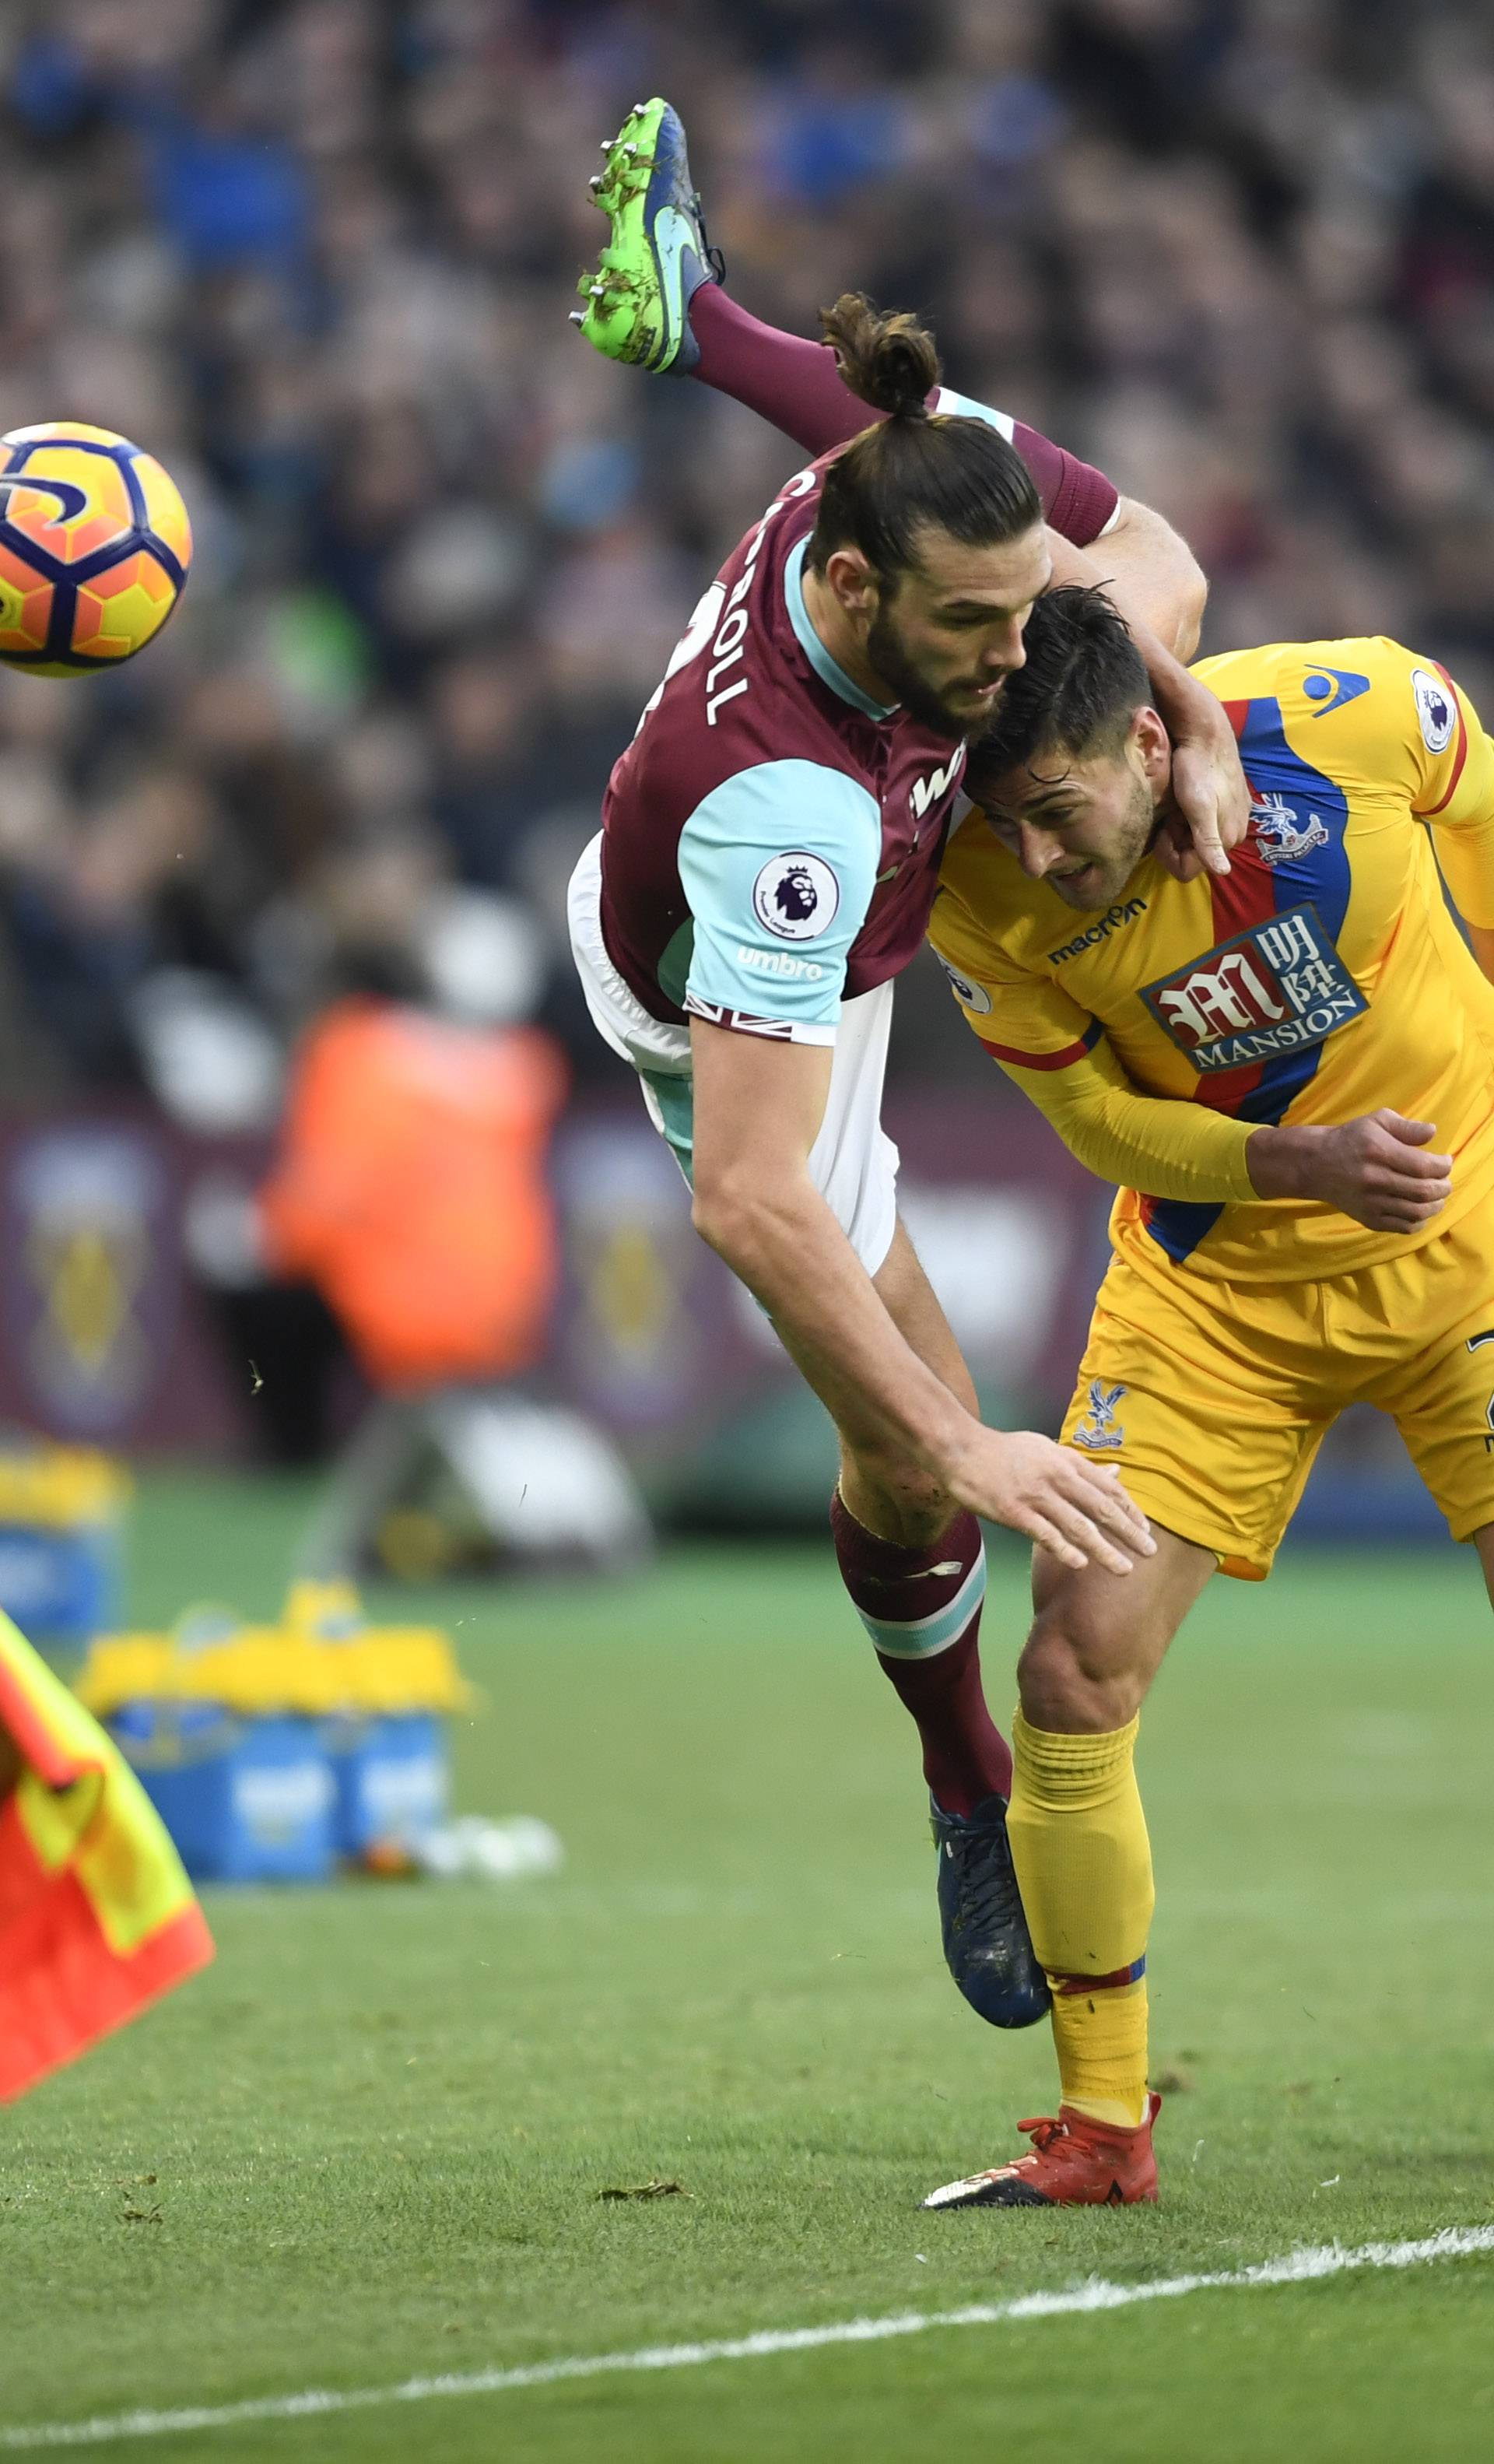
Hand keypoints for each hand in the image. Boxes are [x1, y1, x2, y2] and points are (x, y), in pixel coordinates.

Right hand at [944, 1427, 1156, 1574]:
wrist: (962, 1450)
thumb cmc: (1006, 1452)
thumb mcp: (1048, 1449)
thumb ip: (1082, 1465)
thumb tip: (1116, 1472)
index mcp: (1066, 1460)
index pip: (1108, 1488)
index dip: (1130, 1511)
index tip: (1146, 1530)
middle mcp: (1056, 1477)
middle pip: (1100, 1508)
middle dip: (1128, 1532)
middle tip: (1149, 1552)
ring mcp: (1035, 1495)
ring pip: (1078, 1526)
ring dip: (1105, 1549)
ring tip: (1125, 1568)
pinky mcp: (1014, 1512)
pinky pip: (1045, 1535)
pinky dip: (1065, 1549)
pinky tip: (1082, 1564)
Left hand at [1158, 718, 1250, 881]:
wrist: (1207, 734)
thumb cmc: (1197, 769)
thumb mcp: (1197, 807)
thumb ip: (1208, 841)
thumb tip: (1223, 872)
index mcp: (1227, 839)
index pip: (1186, 870)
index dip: (1169, 853)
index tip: (1164, 829)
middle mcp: (1235, 834)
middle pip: (1193, 855)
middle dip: (1177, 839)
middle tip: (1171, 813)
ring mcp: (1235, 818)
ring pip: (1198, 840)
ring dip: (1183, 828)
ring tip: (1178, 805)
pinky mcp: (1233, 804)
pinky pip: (1207, 824)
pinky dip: (1192, 817)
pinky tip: (1187, 799)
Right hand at [1248, 1110, 1451, 1231]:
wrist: (1317, 1164)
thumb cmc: (1352, 1139)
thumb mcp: (1376, 1121)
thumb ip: (1406, 1126)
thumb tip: (1433, 1133)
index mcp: (1379, 1152)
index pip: (1424, 1166)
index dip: (1443, 1167)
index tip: (1446, 1162)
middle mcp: (1375, 1179)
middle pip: (1423, 1191)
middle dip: (1443, 1187)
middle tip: (1444, 1181)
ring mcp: (1371, 1203)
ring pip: (1416, 1212)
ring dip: (1435, 1205)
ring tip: (1437, 1196)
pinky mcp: (1368, 1219)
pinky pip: (1403, 1227)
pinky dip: (1419, 1221)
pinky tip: (1421, 1210)